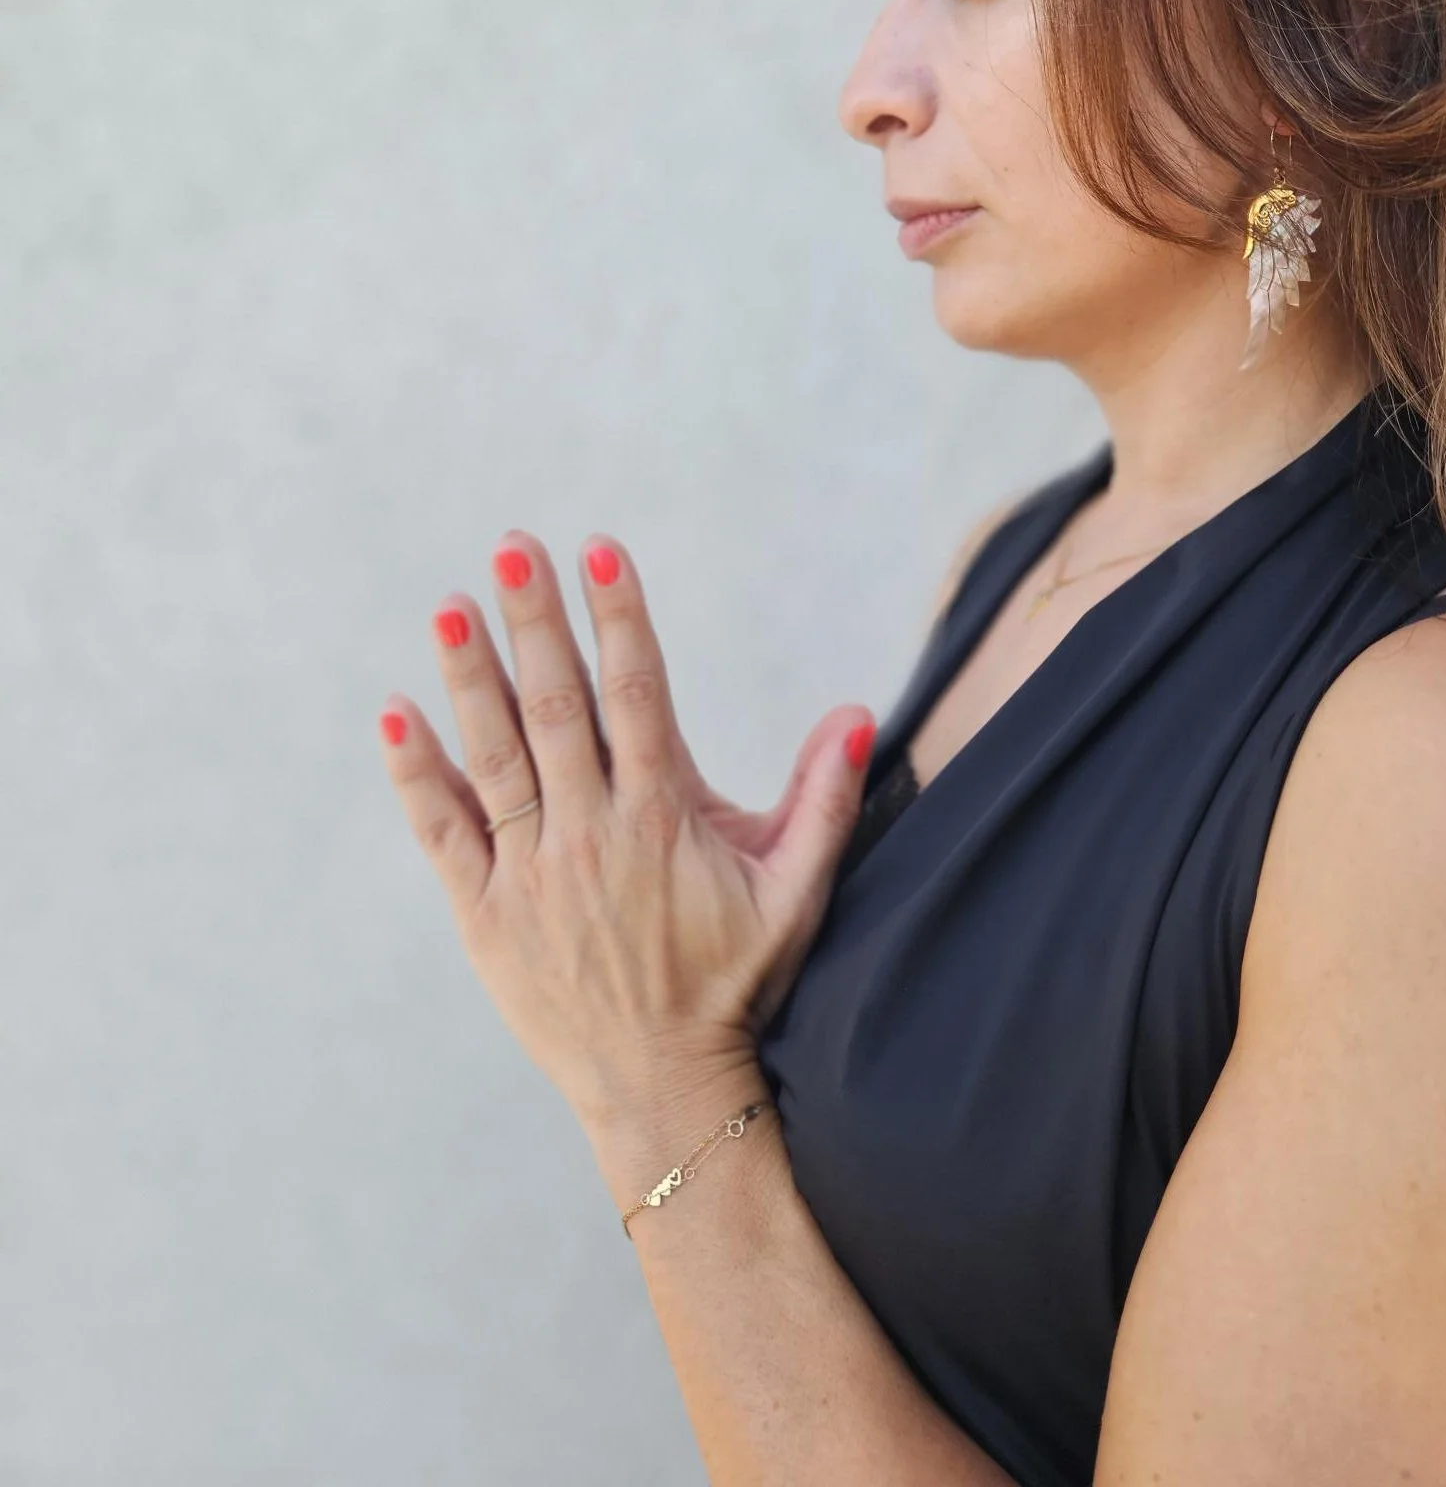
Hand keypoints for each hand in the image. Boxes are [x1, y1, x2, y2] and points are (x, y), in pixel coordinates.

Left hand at [377, 528, 877, 1136]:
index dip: (619, 617)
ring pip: (495, 756)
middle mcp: (591, 834)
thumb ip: (826, 798)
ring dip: (471, 677)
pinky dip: (419, 772)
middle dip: (535, 620)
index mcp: (662, 818)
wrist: (662, 1090)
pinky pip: (444, 831)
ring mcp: (532, 873)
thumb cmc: (733, 983)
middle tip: (513, 548)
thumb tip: (856, 714)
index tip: (600, 550)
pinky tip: (397, 712)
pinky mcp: (486, 913)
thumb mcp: (796, 892)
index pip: (638, 694)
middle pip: (557, 706)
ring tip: (450, 606)